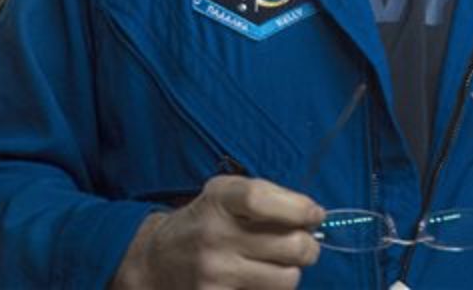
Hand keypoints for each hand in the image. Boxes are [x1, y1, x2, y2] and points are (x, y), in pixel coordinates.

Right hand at [112, 175, 324, 288]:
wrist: (158, 261)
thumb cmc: (207, 220)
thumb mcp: (227, 192)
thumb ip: (270, 196)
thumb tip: (315, 216)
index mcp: (220, 199)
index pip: (262, 199)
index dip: (299, 208)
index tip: (315, 214)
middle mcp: (215, 235)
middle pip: (290, 246)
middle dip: (308, 245)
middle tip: (303, 244)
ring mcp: (215, 273)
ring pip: (286, 279)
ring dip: (292, 272)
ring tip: (278, 264)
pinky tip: (259, 280)